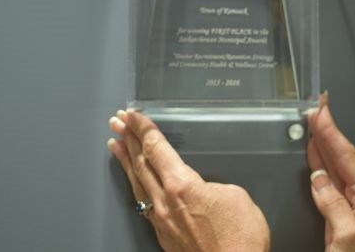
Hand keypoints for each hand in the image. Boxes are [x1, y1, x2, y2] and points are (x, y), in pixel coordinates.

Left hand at [107, 110, 269, 251]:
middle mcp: (166, 202)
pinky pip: (143, 202)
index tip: (134, 115)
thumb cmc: (240, 238)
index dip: (144, 129)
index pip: (158, 149)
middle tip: (117, 122)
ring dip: (125, 161)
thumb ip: (213, 184)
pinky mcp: (164, 235)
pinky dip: (134, 185)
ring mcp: (162, 220)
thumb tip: (204, 188)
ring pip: (137, 183)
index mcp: (183, 186)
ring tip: (114, 144)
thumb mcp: (236, 196)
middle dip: (129, 139)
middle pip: (142, 163)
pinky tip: (134, 182)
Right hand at [307, 98, 354, 251]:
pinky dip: (322, 170)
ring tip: (313, 127)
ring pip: (337, 170)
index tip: (321, 110)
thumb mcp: (347, 238)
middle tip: (316, 109)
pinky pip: (331, 187)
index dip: (332, 131)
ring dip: (324, 148)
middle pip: (344, 158)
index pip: (348, 156)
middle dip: (329, 132)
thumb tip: (320, 181)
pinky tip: (315, 161)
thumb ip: (333, 205)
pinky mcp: (345, 221)